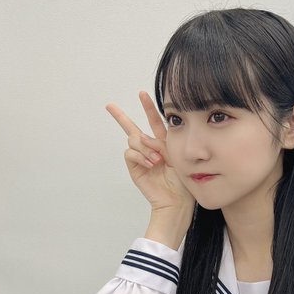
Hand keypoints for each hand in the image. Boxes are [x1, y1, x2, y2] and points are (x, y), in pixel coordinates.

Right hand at [105, 91, 195, 218]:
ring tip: (158, 160)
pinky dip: (140, 156)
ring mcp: (140, 158)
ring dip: (145, 147)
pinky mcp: (134, 168)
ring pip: (134, 139)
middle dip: (119, 116)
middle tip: (109, 105)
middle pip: (131, 128)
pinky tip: (151, 164)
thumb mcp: (177, 154)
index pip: (154, 121)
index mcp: (163, 142)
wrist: (178, 199)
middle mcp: (150, 148)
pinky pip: (130, 153)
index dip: (148, 107)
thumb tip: (144, 137)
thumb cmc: (183, 179)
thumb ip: (161, 142)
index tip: (142, 93)